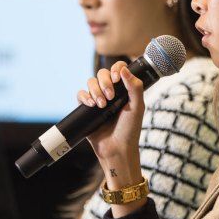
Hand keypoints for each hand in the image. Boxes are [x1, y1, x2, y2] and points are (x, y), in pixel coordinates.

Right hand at [78, 62, 144, 186]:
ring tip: (101, 105)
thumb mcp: (138, 107)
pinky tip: (91, 105)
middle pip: (102, 73)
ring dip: (95, 90)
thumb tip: (124, 69)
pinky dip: (84, 96)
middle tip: (110, 96)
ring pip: (90, 82)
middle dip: (105, 82)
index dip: (116, 69)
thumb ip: (135, 87)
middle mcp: (111, 92)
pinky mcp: (86, 109)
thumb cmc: (130, 130)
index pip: (118, 69)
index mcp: (124, 89)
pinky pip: (80, 94)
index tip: (117, 79)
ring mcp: (98, 99)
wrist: (117, 149)